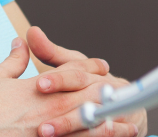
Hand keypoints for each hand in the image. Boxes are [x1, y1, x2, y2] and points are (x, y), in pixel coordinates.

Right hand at [0, 38, 137, 136]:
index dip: (90, 68)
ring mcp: (54, 130)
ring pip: (92, 124)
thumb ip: (14, 60)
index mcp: (42, 87)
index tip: (101, 68)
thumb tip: (19, 43)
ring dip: (111, 122)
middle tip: (123, 91)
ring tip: (126, 123)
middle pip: (91, 96)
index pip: (75, 71)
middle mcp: (52, 107)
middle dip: (108, 92)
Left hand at [27, 28, 146, 136]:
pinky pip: (110, 134)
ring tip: (47, 133)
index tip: (39, 84)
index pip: (77, 74)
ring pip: (96, 120)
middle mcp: (109, 91)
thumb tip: (31, 31)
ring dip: (72, 127)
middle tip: (39, 121)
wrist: (125, 109)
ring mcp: (119, 111)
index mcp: (94, 74)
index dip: (58, 79)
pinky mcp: (125, 129)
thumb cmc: (89, 85)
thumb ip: (51, 52)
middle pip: (87, 99)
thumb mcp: (72, 67)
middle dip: (63, 111)